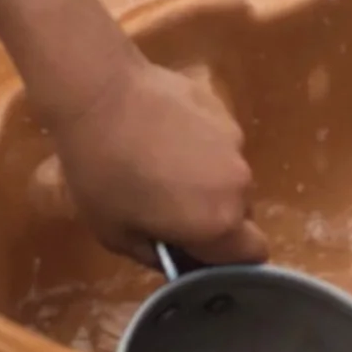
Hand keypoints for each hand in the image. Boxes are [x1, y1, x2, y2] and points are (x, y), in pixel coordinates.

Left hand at [37, 45, 263, 267]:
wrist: (98, 93)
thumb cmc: (102, 172)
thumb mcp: (116, 235)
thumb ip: (157, 257)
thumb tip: (175, 257)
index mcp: (219, 221)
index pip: (253, 254)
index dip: (228, 258)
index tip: (196, 248)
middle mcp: (238, 182)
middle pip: (241, 213)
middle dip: (214, 217)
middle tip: (171, 207)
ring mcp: (233, 139)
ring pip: (229, 174)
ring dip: (208, 178)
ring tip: (163, 163)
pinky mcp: (221, 106)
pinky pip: (219, 140)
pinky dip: (200, 143)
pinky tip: (163, 130)